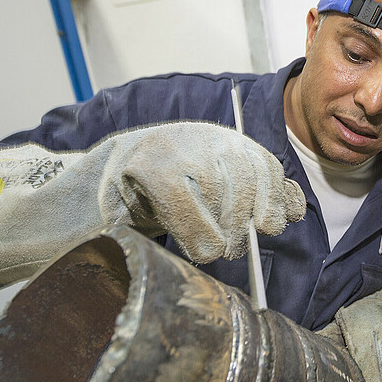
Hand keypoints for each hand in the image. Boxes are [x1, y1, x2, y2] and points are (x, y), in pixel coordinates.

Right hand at [0, 122, 305, 285]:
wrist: (85, 194)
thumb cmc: (156, 200)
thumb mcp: (212, 196)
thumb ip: (254, 197)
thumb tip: (295, 209)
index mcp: (225, 141)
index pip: (267, 170)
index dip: (271, 206)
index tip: (264, 228)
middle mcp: (204, 135)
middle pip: (248, 191)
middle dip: (239, 230)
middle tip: (218, 245)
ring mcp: (173, 146)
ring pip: (222, 202)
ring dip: (212, 237)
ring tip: (194, 239)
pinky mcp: (144, 163)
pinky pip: (185, 205)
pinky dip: (189, 231)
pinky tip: (172, 232)